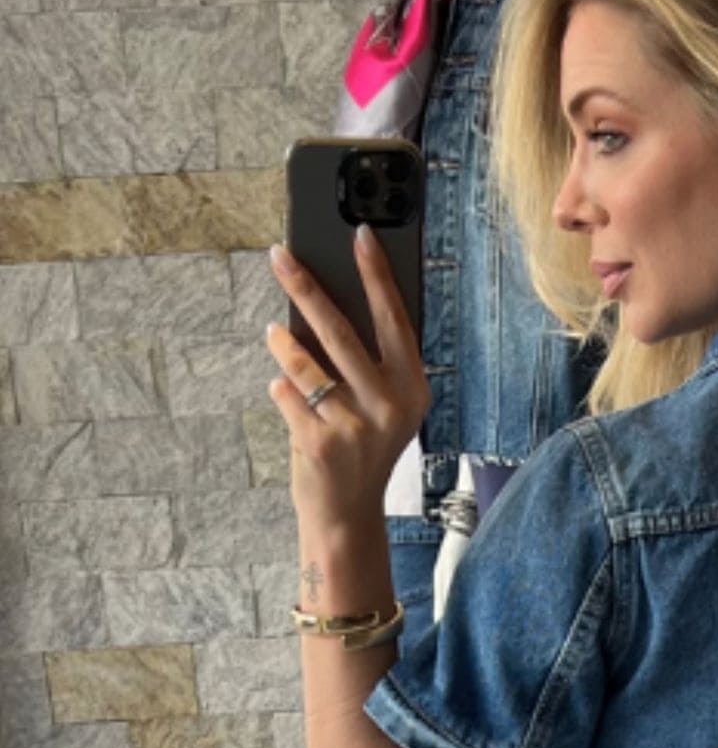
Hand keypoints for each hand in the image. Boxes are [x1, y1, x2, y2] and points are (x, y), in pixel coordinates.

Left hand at [266, 228, 428, 534]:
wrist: (347, 513)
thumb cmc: (361, 447)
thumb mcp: (381, 405)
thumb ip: (366, 362)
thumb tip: (325, 302)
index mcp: (413, 388)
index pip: (394, 319)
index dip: (377, 275)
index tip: (359, 234)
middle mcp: (390, 405)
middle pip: (341, 331)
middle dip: (305, 288)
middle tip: (281, 255)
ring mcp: (355, 426)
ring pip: (304, 362)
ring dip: (282, 343)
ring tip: (275, 332)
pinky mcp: (320, 443)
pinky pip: (286, 394)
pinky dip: (280, 388)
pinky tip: (285, 393)